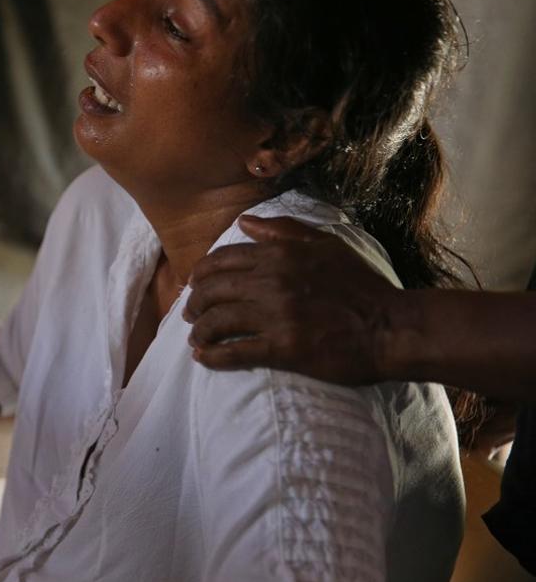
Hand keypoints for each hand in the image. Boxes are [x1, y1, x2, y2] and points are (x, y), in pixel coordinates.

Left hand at [184, 215, 399, 384]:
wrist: (391, 327)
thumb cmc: (362, 286)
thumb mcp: (326, 245)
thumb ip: (283, 231)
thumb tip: (245, 222)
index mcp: (278, 256)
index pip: (222, 260)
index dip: (201, 274)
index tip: (195, 284)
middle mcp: (270, 282)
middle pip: (212, 290)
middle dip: (194, 302)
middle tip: (190, 314)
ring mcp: (275, 316)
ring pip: (217, 320)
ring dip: (199, 330)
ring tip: (196, 338)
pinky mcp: (282, 348)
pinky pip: (234, 352)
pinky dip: (212, 356)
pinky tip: (203, 359)